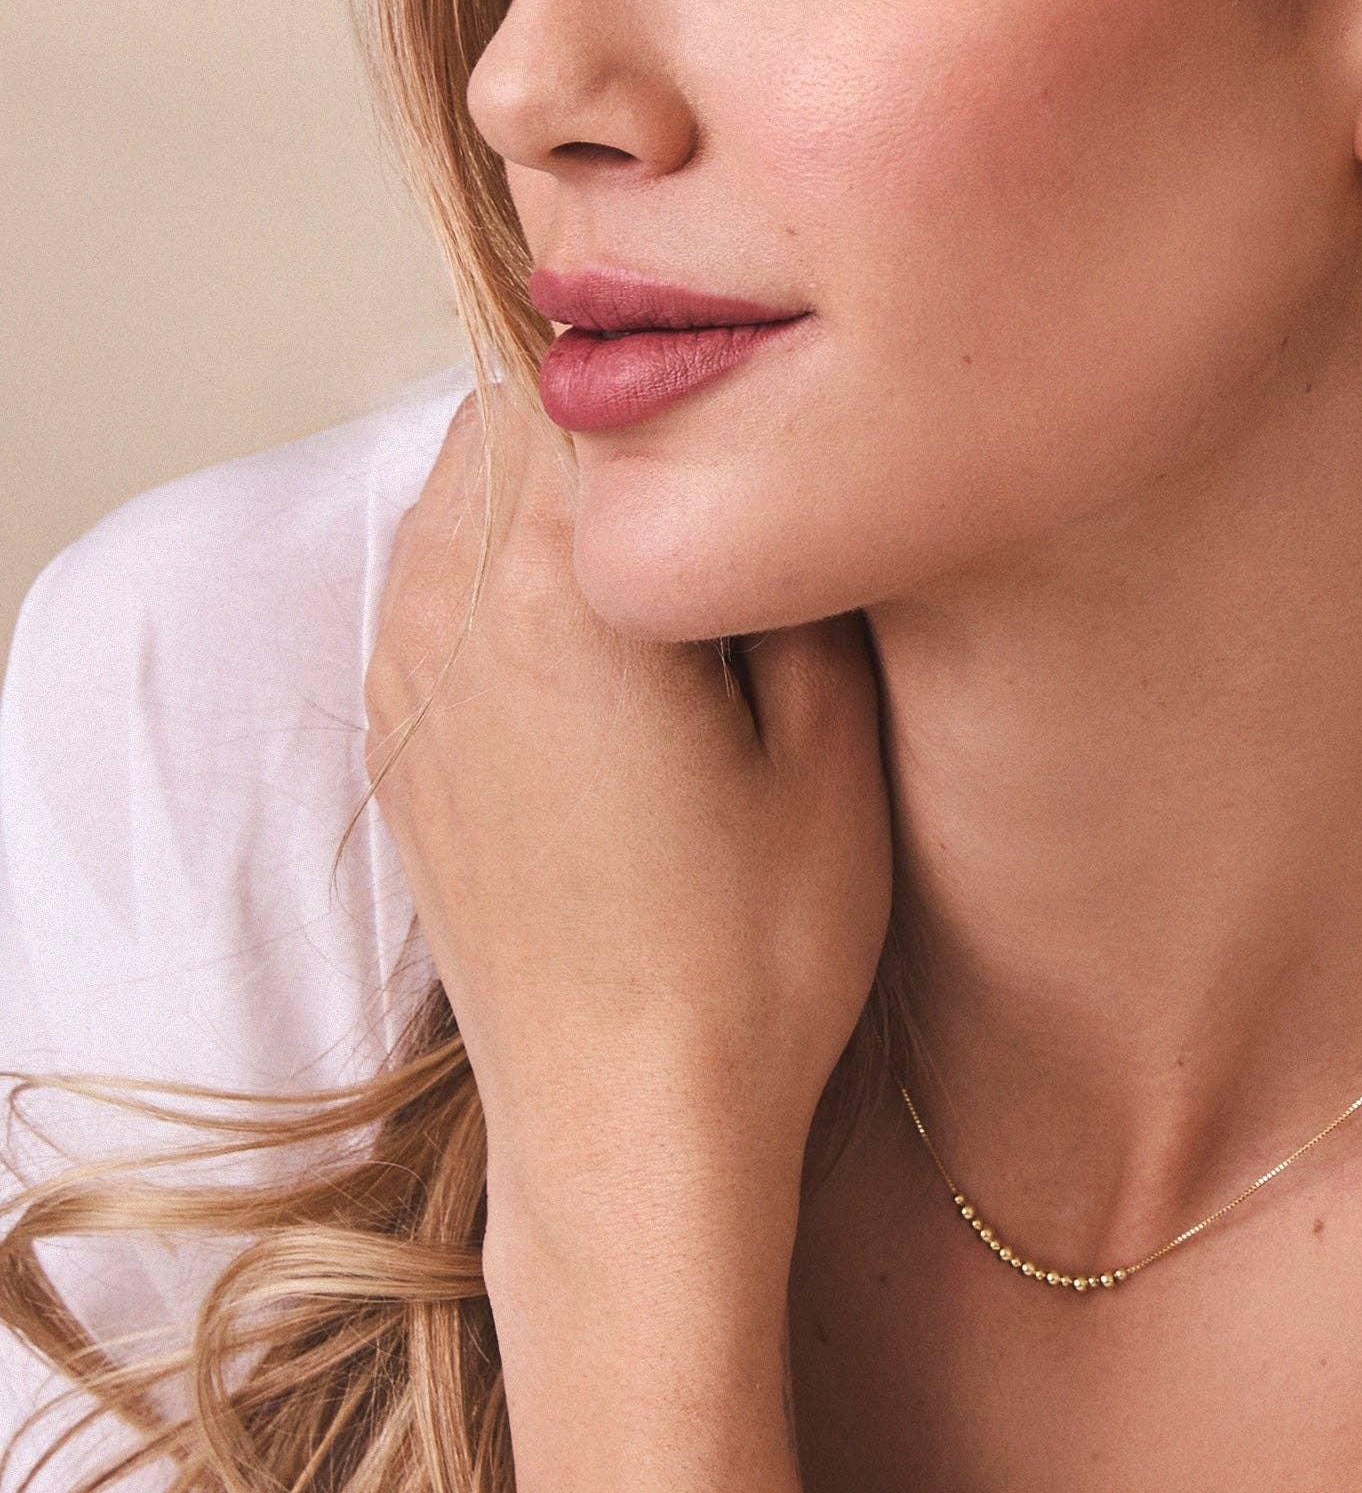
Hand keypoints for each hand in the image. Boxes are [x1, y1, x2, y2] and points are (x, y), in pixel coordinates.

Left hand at [363, 385, 892, 1286]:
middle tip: (722, 452)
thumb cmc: (750, 962)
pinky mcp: (398, 751)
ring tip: (657, 532)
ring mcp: (407, 686)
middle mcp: (452, 616)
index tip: (755, 380)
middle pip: (508, 418)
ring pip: (453, 492)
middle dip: (613, 413)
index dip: (684, 364)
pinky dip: (490, 559)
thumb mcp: (831, 762)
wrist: (624, 1128)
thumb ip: (797, 587)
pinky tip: (580, 621)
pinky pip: (422, 583)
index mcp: (564, 596)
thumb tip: (774, 491)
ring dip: (545, 481)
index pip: (593, 384)